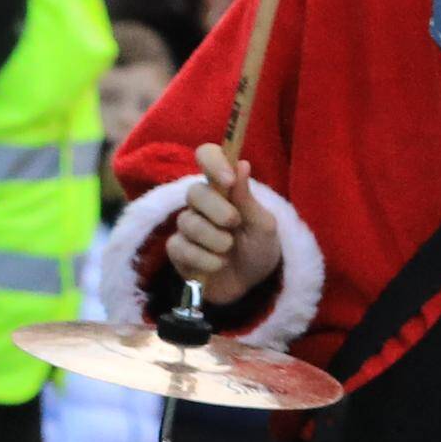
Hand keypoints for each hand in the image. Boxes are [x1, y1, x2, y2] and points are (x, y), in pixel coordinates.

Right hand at [164, 142, 281, 305]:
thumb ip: (248, 199)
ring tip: (230, 250)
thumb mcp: (263, 225)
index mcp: (224, 189)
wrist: (252, 284)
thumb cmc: (259, 248)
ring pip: (188, 223)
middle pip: (194, 192)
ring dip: (216, 239)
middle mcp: (201, 204)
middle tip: (235, 223)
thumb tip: (241, 164)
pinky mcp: (177, 250)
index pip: (207, 157)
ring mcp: (186, 226)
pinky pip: (181, 248)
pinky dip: (206, 259)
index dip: (213, 162)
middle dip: (217, 209)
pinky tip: (218, 265)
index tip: (228, 179)